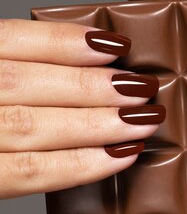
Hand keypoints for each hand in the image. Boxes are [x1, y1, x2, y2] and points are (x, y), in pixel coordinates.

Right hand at [0, 19, 164, 198]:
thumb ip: (12, 73)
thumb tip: (87, 59)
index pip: (4, 40)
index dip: (61, 41)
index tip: (115, 44)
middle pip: (21, 84)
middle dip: (91, 86)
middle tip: (145, 87)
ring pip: (28, 126)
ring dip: (95, 123)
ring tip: (144, 118)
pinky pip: (26, 173)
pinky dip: (78, 165)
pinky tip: (118, 156)